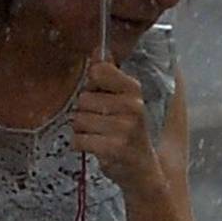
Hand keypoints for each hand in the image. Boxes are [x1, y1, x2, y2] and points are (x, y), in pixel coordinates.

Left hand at [69, 59, 161, 194]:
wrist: (143, 170)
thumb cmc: (130, 133)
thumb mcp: (126, 101)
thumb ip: (110, 75)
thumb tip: (97, 50)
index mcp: (134, 91)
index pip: (98, 71)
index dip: (92, 85)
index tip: (102, 96)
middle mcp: (132, 107)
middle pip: (83, 99)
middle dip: (86, 113)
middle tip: (103, 124)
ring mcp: (123, 128)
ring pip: (78, 120)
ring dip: (83, 131)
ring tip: (101, 137)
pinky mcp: (113, 148)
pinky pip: (78, 139)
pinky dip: (82, 145)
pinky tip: (96, 147)